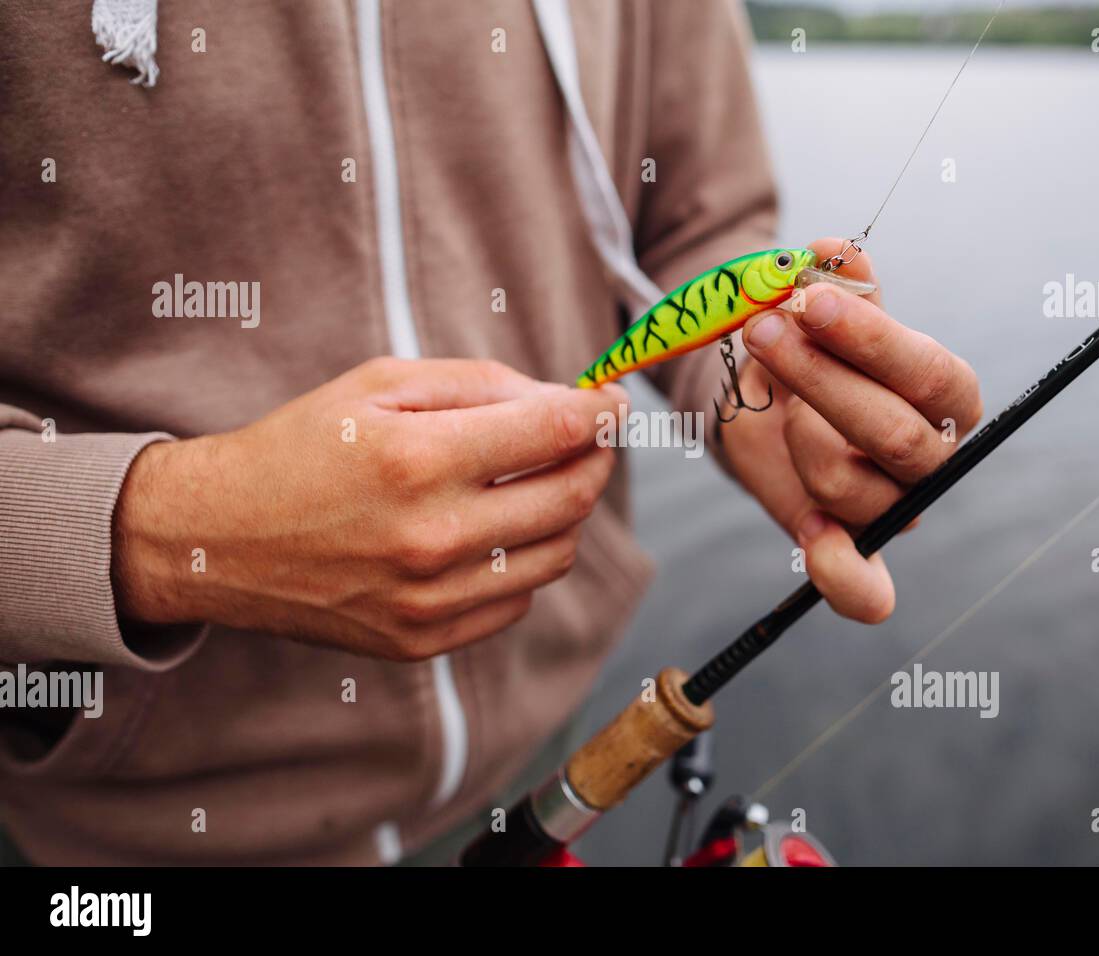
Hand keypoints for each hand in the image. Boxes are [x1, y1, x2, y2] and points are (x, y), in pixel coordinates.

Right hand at [112, 357, 625, 659]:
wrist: (218, 539)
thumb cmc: (301, 448)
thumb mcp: (380, 384)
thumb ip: (482, 385)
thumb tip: (570, 402)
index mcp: (418, 460)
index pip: (555, 432)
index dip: (601, 412)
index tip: (612, 404)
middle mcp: (430, 538)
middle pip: (570, 498)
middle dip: (596, 459)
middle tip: (590, 440)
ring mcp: (428, 600)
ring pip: (556, 556)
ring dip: (565, 514)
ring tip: (537, 485)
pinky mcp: (420, 641)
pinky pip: (515, 602)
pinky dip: (523, 563)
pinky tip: (494, 534)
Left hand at [722, 238, 981, 623]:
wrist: (764, 397)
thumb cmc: (807, 346)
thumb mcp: (816, 308)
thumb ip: (832, 284)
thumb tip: (832, 251)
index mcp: (945, 395)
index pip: (932, 375)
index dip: (872, 342)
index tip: (811, 302)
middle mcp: (930, 458)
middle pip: (892, 435)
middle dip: (819, 379)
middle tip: (765, 328)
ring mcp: (891, 508)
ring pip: (849, 488)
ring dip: (797, 434)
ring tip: (771, 390)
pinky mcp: (850, 549)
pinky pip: (865, 592)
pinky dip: (839, 574)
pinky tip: (810, 536)